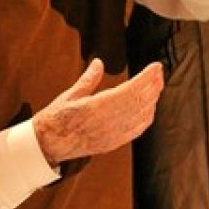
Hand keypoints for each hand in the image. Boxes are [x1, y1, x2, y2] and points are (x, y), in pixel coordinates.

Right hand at [33, 58, 163, 166]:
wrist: (48, 145)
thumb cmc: (57, 118)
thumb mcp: (70, 95)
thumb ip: (88, 79)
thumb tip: (99, 63)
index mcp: (96, 107)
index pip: (130, 90)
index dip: (146, 78)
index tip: (155, 67)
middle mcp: (107, 123)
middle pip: (139, 102)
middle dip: (153, 86)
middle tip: (159, 72)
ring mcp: (112, 135)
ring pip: (141, 116)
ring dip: (152, 100)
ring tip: (157, 86)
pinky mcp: (112, 144)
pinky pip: (136, 131)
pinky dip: (146, 118)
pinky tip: (150, 108)